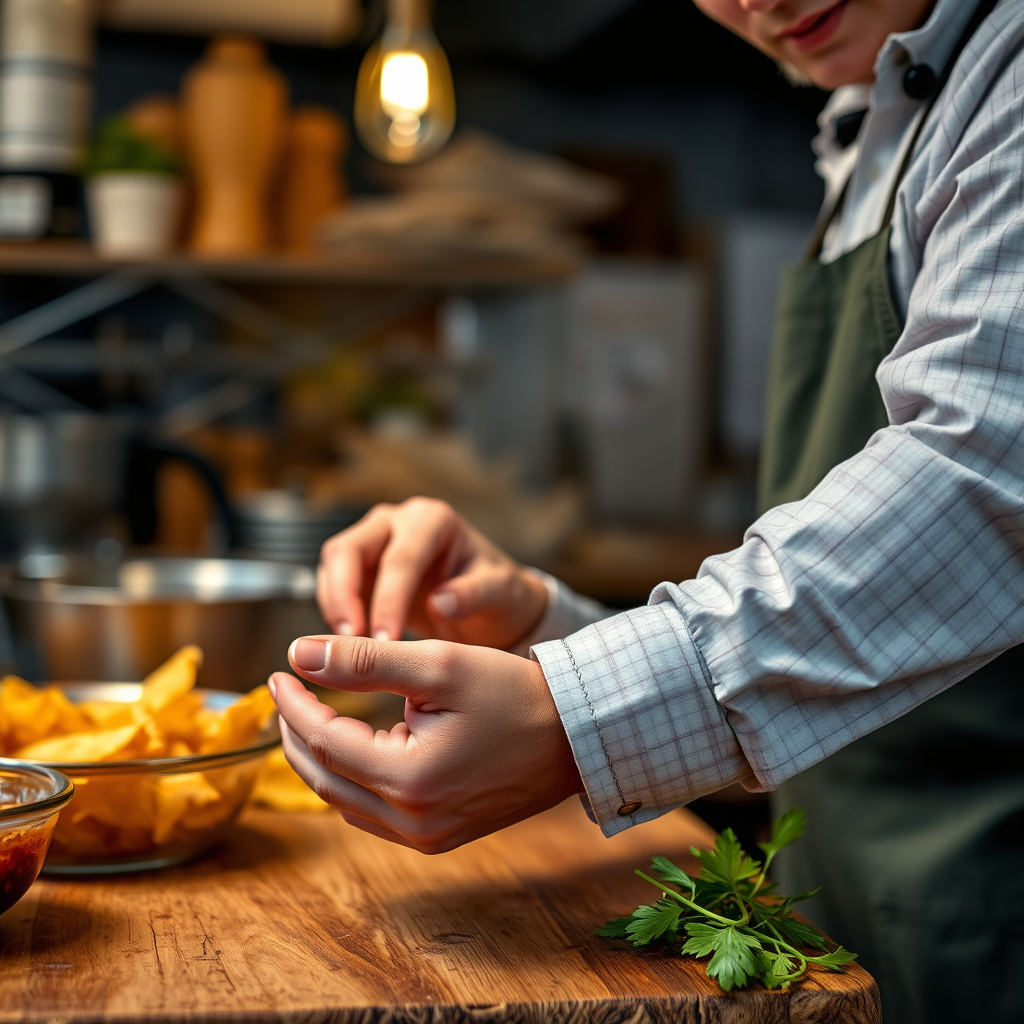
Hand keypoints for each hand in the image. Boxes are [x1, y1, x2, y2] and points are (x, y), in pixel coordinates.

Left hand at [270, 634, 582, 852]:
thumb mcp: (439, 664)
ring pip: (344, 800)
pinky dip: (351, 778)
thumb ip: (364, 660)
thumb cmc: (514, 694)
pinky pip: (373, 812)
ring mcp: (426, 836)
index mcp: (409, 780)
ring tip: (308, 715)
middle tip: (285, 692)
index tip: (280, 671)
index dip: (294, 704)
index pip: (325, 741)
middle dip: (296, 734)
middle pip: (325, 779)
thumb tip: (299, 654)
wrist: (575, 736)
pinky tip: (351, 746)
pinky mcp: (438, 837)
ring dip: (320, 758)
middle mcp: (412, 822)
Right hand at [317, 498, 548, 648]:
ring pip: (334, 562)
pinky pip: (333, 582)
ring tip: (348, 647)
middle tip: (350, 642)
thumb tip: (440, 603)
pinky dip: (335, 610)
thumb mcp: (500, 594)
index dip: (388, 600)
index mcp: (433, 520)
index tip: (385, 641)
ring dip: (334, 604)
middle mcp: (398, 521)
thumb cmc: (497, 593)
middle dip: (344, 597)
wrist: (489, 602)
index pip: (400, 559)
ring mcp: (375, 539)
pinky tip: (352, 641)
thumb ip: (474, 595)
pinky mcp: (361, 565)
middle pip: (350, 549)